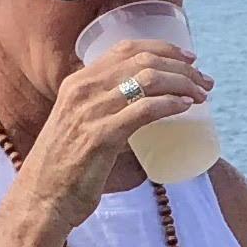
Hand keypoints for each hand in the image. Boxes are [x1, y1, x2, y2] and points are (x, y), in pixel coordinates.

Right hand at [3, 41, 211, 243]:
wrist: (41, 199)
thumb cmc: (64, 167)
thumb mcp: (77, 123)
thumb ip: (100, 109)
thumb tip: (138, 106)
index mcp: (77, 82)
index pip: (126, 49)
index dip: (163, 48)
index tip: (189, 57)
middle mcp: (82, 90)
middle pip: (142, 61)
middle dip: (181, 67)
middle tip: (204, 81)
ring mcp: (90, 111)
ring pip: (147, 81)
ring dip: (182, 83)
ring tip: (202, 95)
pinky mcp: (100, 136)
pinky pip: (143, 110)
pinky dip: (170, 104)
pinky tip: (186, 107)